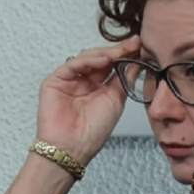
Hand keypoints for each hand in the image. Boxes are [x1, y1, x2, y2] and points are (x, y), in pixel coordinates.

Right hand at [36, 37, 140, 164]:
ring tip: (119, 53)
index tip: (139, 46)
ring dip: (104, 54)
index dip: (124, 55)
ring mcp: (68, 80)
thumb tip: (135, 62)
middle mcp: (83, 82)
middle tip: (132, 45)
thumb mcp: (115, 101)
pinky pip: (72, 65)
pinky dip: (88, 60)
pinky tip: (103, 60)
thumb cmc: (92, 133)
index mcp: (97, 88)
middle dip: (116, 51)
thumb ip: (122, 80)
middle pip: (99, 59)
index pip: (111, 66)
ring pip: (86, 59)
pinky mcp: (54, 81)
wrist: (73, 148)